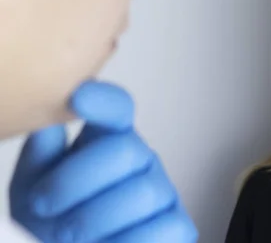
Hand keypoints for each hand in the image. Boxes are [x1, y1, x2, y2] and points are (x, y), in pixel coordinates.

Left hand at [9, 80, 197, 242]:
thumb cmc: (54, 221)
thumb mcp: (35, 185)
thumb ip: (42, 152)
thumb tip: (48, 117)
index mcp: (107, 140)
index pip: (117, 107)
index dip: (103, 100)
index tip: (78, 98)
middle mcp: (140, 159)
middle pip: (126, 150)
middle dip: (76, 182)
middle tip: (45, 207)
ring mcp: (162, 192)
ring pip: (143, 193)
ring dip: (96, 219)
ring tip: (68, 235)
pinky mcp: (178, 225)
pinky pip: (167, 228)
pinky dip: (131, 241)